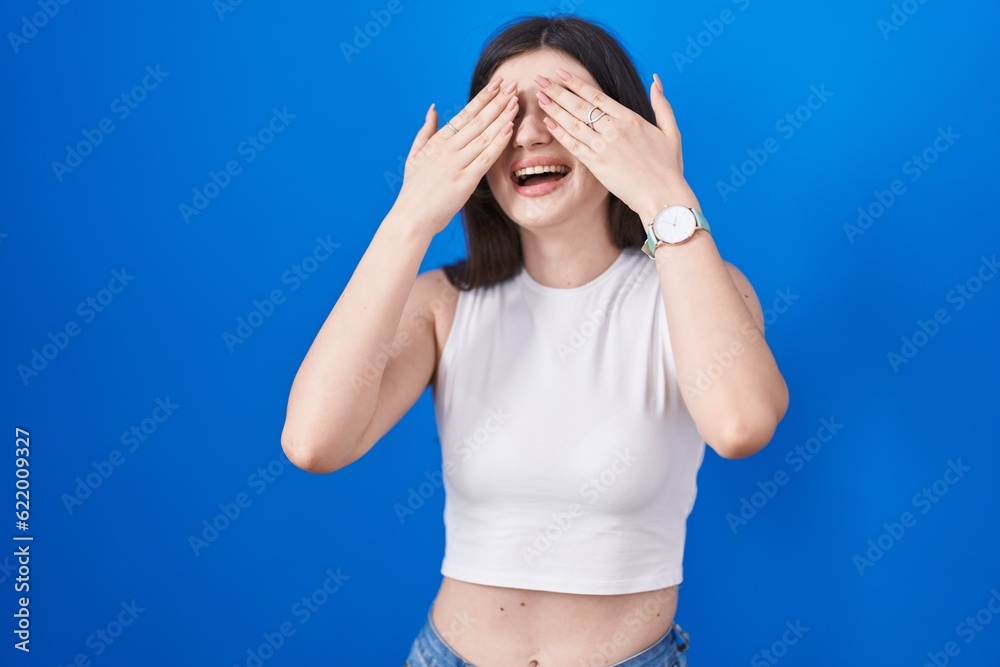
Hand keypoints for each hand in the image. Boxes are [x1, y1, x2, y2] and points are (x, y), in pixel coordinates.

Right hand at [393, 77, 519, 235]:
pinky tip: (510, 129)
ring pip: (484, 135)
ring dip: (502, 117)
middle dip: (497, 101)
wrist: (411, 217)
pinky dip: (498, 142)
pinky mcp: (465, 181)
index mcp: (438, 141)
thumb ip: (425, 131)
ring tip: (516, 101)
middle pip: (478, 120)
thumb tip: (433, 108)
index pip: (465, 113)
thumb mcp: (415, 155)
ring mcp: (456, 164)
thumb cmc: (414, 189)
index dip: (483, 97)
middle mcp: (448, 149)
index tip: (497, 83)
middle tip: (513, 84)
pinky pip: (485, 158)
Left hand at [533, 68, 694, 222]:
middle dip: (558, 91)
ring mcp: (603, 147)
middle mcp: (614, 129)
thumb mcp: (671, 131)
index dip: (576, 83)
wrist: (662, 195)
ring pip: (573, 123)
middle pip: (580, 105)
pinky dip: (560, 133)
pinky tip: (548, 123)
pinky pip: (574, 145)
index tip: (561, 73)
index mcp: (630, 118)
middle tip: (541, 80)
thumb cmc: (668, 167)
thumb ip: (662, 104)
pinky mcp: (597, 164)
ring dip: (554, 109)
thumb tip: (655, 80)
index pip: (596, 95)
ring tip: (539, 96)